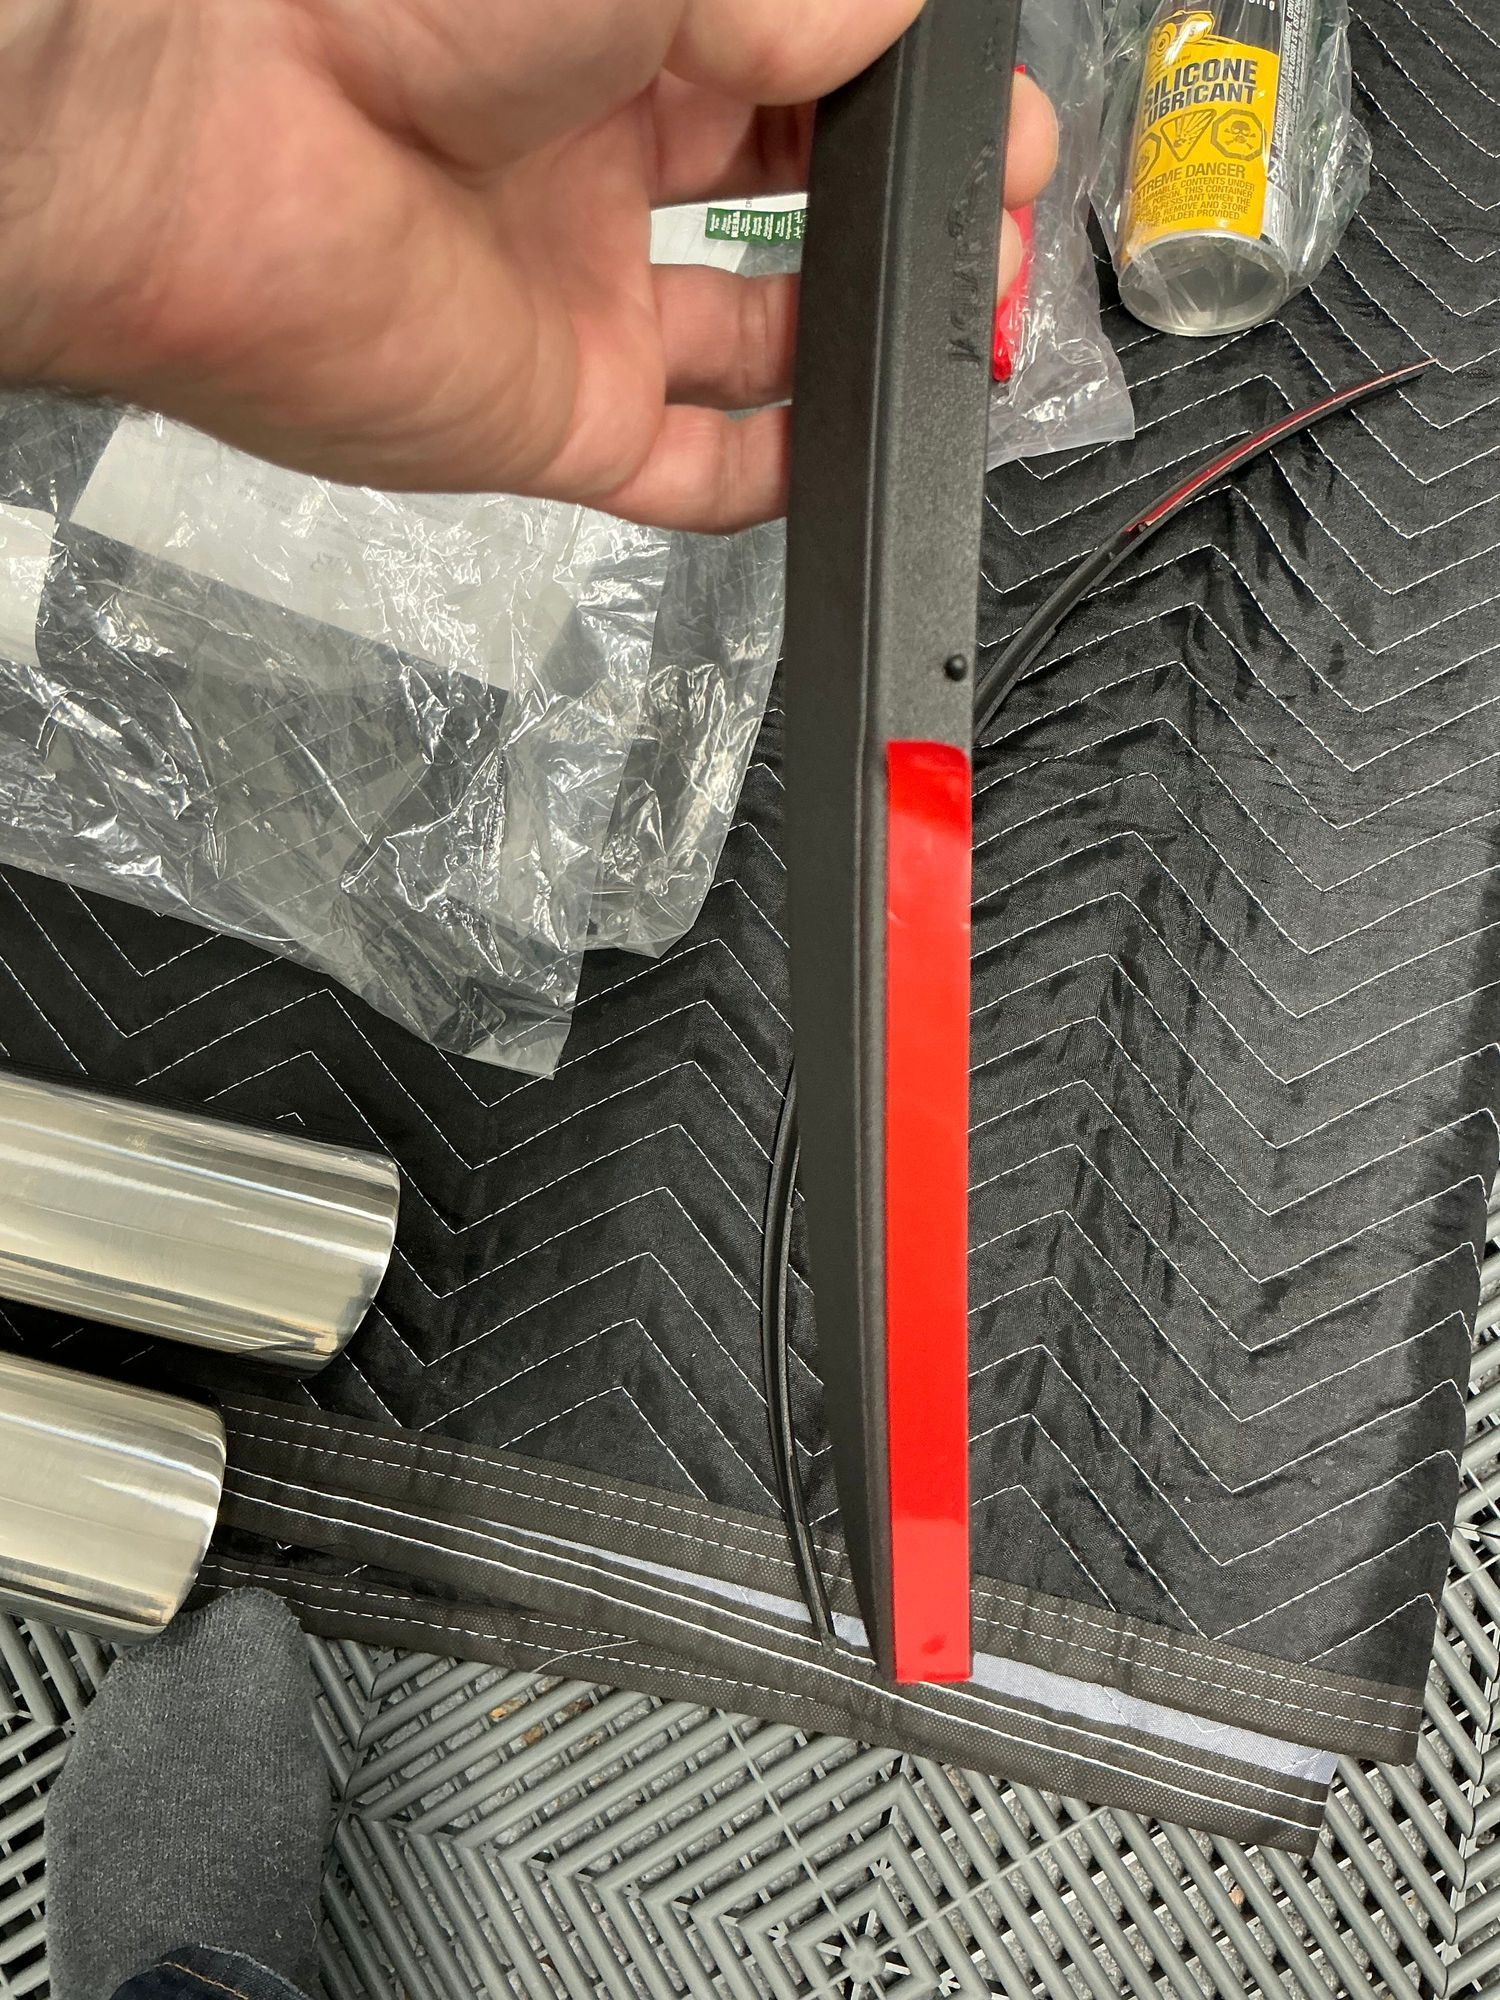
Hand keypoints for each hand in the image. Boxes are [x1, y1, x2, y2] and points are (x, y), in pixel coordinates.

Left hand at [0, 0, 1056, 528]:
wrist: (223, 147)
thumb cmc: (385, 4)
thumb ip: (785, 3)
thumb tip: (893, 31)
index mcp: (613, 30)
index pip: (796, 65)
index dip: (904, 95)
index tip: (992, 123)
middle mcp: (597, 163)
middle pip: (792, 197)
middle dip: (906, 211)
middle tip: (996, 228)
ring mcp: (582, 297)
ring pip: (758, 339)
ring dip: (863, 341)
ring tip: (961, 333)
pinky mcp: (562, 416)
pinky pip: (695, 471)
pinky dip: (777, 476)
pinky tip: (851, 455)